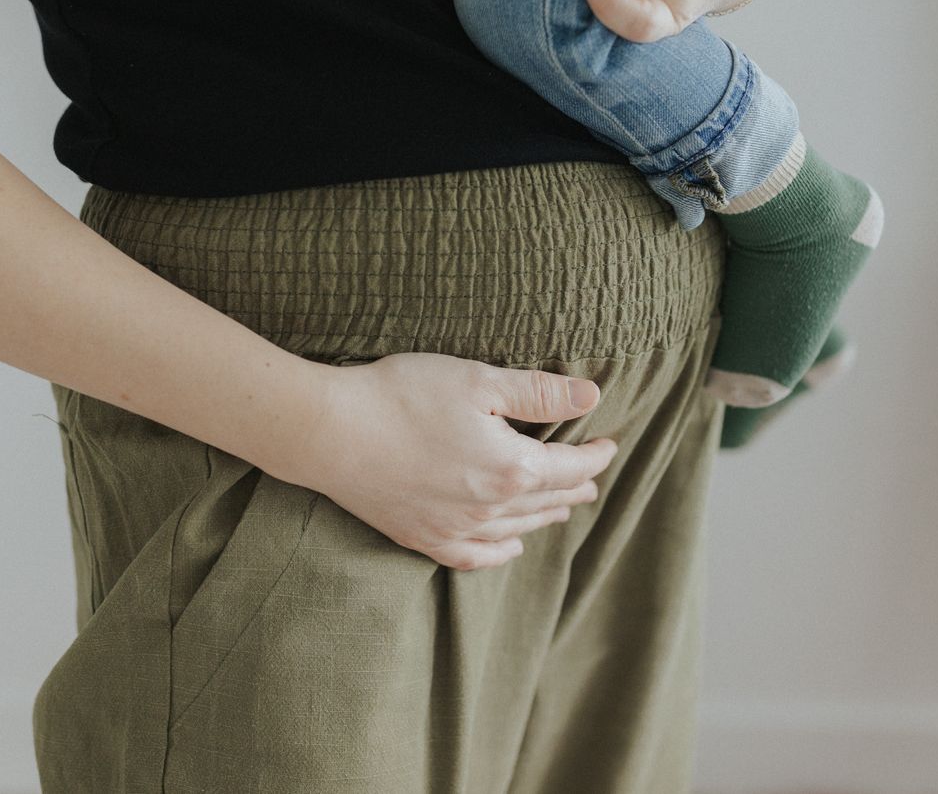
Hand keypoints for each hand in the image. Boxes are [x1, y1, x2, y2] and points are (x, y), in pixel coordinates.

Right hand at [283, 352, 616, 570]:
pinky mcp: (421, 537)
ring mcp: (455, 529)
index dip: (594, 456)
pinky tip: (509, 546)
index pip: (570, 467)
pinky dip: (499, 552)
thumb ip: (538, 393)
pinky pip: (474, 556)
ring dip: (544, 516)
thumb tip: (591, 397)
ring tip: (561, 507)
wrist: (330, 432)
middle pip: (547, 500)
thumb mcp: (477, 381)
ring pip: (517, 528)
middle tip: (591, 478)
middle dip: (574, 486)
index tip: (608, 444)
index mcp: (512, 469)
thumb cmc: (401, 396)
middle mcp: (490, 509)